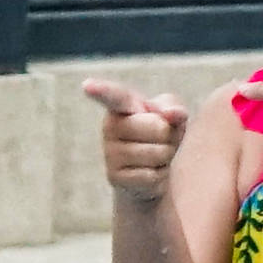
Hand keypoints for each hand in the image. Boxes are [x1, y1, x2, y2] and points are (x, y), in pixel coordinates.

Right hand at [79, 80, 185, 202]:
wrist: (149, 172)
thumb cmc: (160, 135)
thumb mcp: (170, 115)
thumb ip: (174, 107)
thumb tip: (172, 115)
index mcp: (121, 106)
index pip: (114, 96)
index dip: (101, 90)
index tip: (88, 85)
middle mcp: (110, 127)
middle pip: (159, 127)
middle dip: (169, 136)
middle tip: (160, 140)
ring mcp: (110, 153)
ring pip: (158, 153)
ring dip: (166, 156)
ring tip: (155, 156)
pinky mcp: (114, 177)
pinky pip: (152, 175)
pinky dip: (160, 175)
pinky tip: (149, 173)